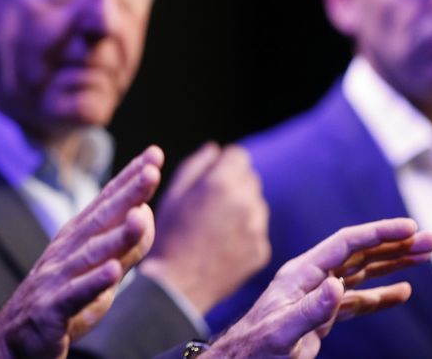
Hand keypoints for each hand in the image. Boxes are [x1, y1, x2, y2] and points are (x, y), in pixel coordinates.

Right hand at [0, 146, 163, 358]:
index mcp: (79, 237)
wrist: (15, 338)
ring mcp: (59, 278)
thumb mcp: (100, 270)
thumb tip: (147, 213)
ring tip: (140, 217)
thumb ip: (125, 246)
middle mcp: (69, 251)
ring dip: (117, 235)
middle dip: (127, 194)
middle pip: (102, 219)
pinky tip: (112, 272)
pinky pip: (75, 295)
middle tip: (151, 171)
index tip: (153, 154)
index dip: (129, 178)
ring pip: (91, 254)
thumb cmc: (62, 299)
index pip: (107, 202)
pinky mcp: (53, 309)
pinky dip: (94, 283)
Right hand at [140, 142, 269, 312]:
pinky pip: (258, 230)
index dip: (224, 163)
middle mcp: (245, 201)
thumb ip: (196, 165)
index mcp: (221, 183)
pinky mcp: (262, 250)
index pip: (238, 155)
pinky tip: (223, 245)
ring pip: (256, 204)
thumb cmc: (169, 236)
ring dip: (242, 207)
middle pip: (250, 178)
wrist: (178, 284)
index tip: (213, 176)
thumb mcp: (173, 194)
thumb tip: (214, 148)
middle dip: (233, 184)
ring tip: (215, 227)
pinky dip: (245, 233)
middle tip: (211, 204)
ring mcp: (257, 227)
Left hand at [204, 218, 431, 358]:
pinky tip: (403, 292)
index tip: (410, 228)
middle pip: (361, 253)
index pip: (347, 244)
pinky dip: (381, 296)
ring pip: (363, 273)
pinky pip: (358, 300)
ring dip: (394, 264)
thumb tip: (337, 284)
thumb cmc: (257, 346)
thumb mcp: (283, 330)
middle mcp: (313, 277)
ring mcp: (319, 295)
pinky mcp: (323, 314)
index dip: (379, 233)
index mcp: (303, 272)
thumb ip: (311, 309)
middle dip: (397, 245)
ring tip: (426, 256)